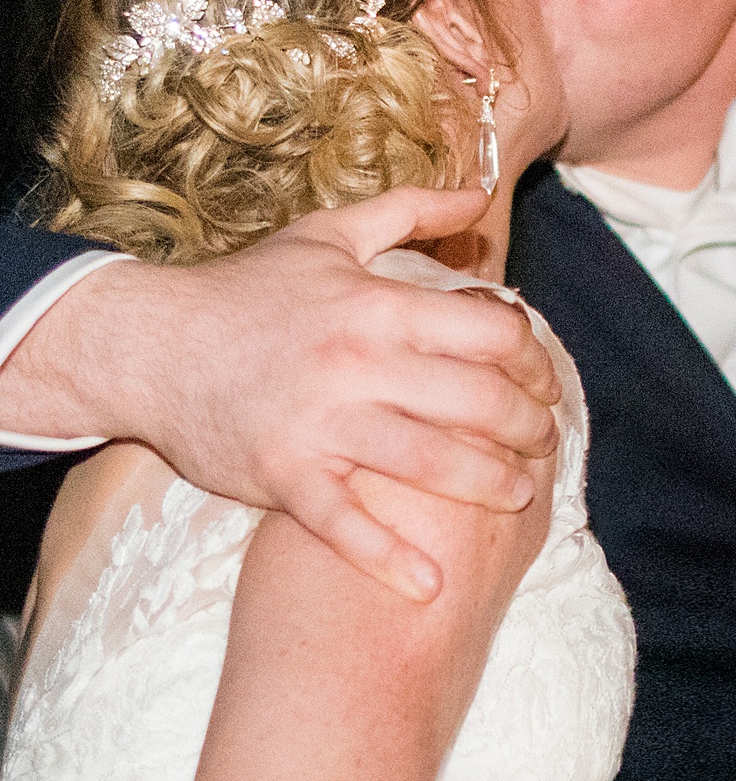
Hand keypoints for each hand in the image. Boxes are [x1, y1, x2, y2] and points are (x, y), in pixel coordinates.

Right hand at [14, 187, 559, 601]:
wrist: (147, 346)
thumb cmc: (244, 292)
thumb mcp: (326, 236)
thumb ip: (408, 210)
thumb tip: (478, 194)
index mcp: (376, 305)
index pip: (493, 333)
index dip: (535, 361)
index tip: (543, 382)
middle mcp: (357, 364)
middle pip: (480, 402)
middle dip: (530, 429)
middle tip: (544, 444)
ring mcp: (320, 424)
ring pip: (432, 464)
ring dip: (492, 487)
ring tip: (519, 495)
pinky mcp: (282, 475)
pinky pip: (344, 524)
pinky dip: (389, 560)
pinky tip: (429, 586)